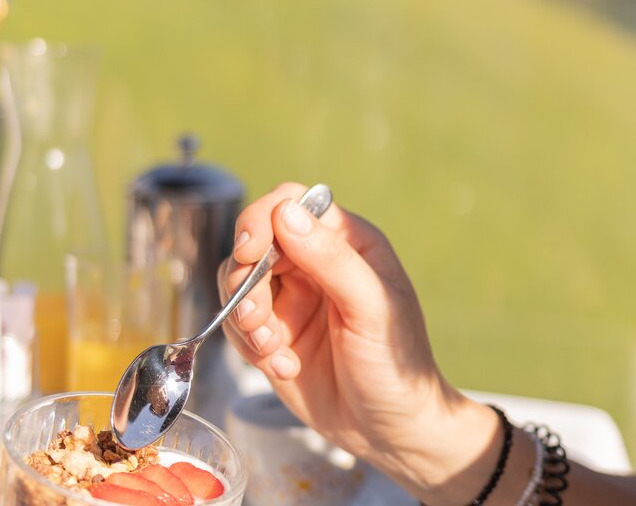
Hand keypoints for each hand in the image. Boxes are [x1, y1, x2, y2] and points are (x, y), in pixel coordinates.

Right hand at [218, 183, 497, 497]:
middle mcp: (313, 263)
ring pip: (238, 283)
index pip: (290, 205)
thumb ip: (331, 258)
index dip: (261, 221)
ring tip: (273, 351)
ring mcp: (290, 298)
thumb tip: (285, 213)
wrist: (390, 431)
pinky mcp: (273, 332)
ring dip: (245, 318)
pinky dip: (250, 347)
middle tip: (258, 321)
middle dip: (246, 282)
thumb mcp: (373, 308)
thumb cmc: (397, 364)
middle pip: (253, 245)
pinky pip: (238, 323)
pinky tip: (283, 367)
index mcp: (346, 242)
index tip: (250, 252)